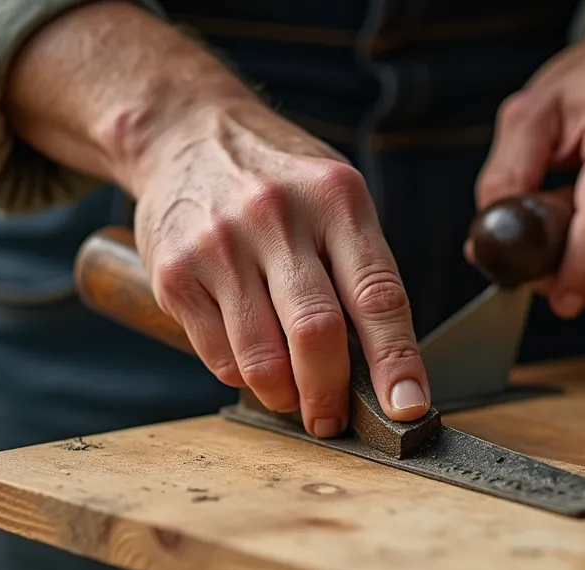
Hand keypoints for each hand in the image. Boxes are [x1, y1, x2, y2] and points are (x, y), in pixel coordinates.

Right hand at [126, 100, 431, 436]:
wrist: (186, 133)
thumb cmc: (281, 183)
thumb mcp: (336, 199)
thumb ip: (361, 272)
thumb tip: (385, 371)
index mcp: (337, 199)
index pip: (377, 295)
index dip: (397, 360)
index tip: (409, 407)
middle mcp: (279, 217)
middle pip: (317, 333)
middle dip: (333, 394)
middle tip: (335, 420)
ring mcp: (221, 245)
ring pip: (263, 357)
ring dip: (286, 397)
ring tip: (295, 400)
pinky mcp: (176, 273)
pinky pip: (219, 355)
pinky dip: (244, 377)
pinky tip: (254, 364)